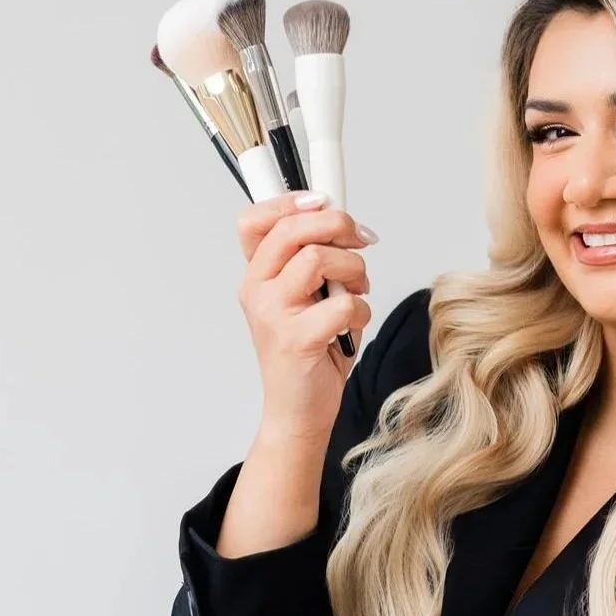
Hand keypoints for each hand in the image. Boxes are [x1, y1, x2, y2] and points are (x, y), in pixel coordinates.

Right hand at [236, 191, 375, 437]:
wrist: (296, 413)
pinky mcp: (297, 339)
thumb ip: (311, 262)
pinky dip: (361, 311)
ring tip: (357, 290)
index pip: (255, 219)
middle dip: (339, 226)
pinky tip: (352, 326)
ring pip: (320, 258)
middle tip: (360, 241)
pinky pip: (343, 304)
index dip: (291, 201)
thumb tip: (341, 222)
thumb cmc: (307, 355)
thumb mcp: (304, 299)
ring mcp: (273, 315)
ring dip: (354, 270)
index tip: (324, 202)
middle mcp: (256, 291)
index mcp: (255, 276)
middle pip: (294, 228)